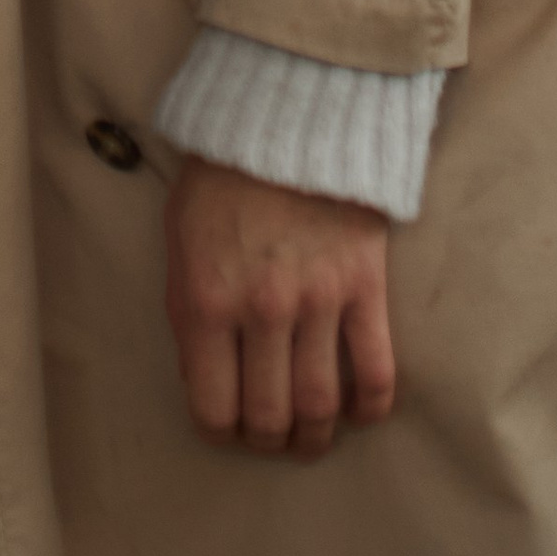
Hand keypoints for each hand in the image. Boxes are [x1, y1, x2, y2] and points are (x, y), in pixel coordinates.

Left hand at [163, 158, 396, 460]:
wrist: (285, 115)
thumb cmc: (221, 178)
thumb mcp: (179, 240)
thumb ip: (187, 310)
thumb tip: (202, 377)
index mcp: (206, 301)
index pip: (213, 406)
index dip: (220, 432)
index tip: (227, 429)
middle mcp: (261, 310)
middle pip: (270, 416)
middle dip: (269, 440)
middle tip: (273, 436)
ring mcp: (317, 300)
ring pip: (321, 405)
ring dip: (316, 436)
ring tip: (312, 436)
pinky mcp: (364, 285)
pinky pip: (377, 371)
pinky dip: (371, 406)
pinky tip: (361, 413)